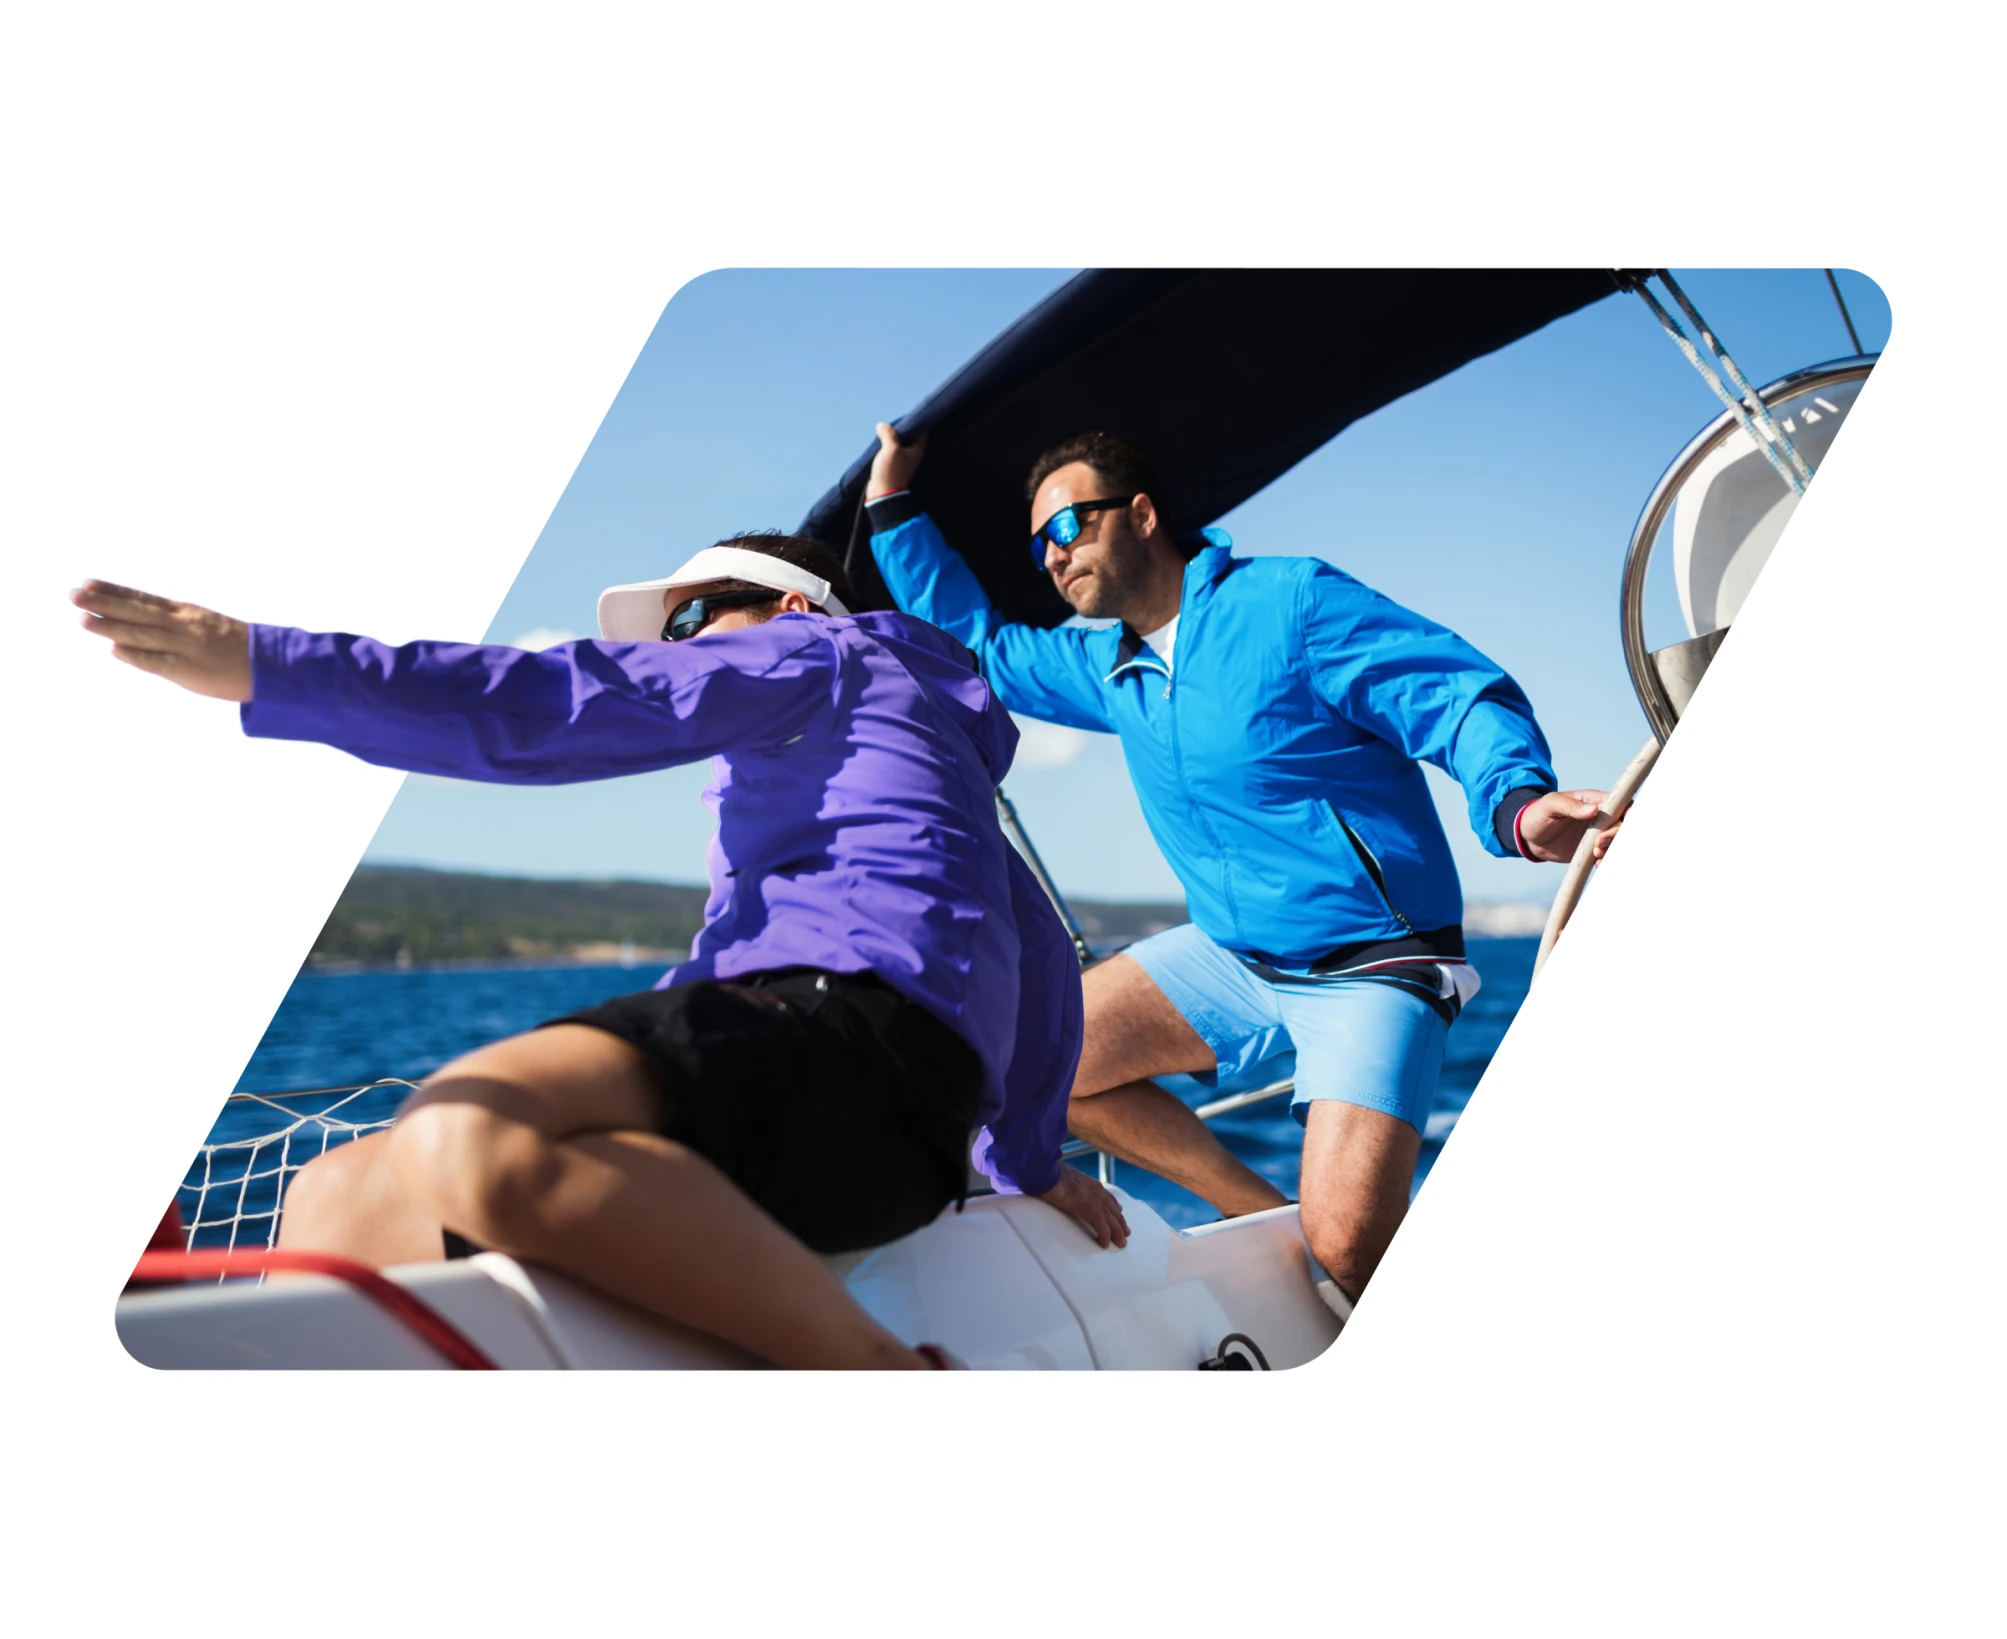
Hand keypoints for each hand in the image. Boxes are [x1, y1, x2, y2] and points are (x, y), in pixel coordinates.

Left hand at [71, 580, 253, 701]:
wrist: (272, 665)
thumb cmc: (239, 649)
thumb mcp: (207, 626)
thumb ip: (175, 625)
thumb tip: (142, 629)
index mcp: (187, 613)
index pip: (143, 598)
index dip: (114, 590)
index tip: (87, 582)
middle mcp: (184, 626)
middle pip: (136, 612)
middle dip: (103, 603)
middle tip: (73, 594)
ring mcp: (187, 647)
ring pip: (142, 634)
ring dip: (111, 626)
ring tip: (82, 619)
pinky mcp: (192, 671)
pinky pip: (160, 662)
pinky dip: (138, 656)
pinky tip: (114, 649)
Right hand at [867, 421, 926, 499]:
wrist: (883, 494)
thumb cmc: (891, 472)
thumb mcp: (891, 449)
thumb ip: (888, 434)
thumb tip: (882, 425)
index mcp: (917, 450)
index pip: (922, 431)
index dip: (916, 422)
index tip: (907, 415)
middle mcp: (913, 454)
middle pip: (910, 436)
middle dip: (903, 428)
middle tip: (893, 421)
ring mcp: (903, 460)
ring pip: (900, 443)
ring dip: (893, 437)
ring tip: (885, 429)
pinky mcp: (893, 465)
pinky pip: (892, 450)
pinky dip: (888, 445)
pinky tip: (880, 441)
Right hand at [1036, 1163, 1129, 1249]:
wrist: (1041, 1169)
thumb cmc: (1041, 1171)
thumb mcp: (1055, 1174)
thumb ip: (1060, 1180)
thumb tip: (1052, 1183)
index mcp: (1084, 1180)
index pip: (1104, 1194)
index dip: (1112, 1204)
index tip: (1119, 1211)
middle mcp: (1092, 1188)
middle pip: (1111, 1207)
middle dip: (1119, 1220)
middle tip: (1125, 1232)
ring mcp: (1091, 1196)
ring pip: (1110, 1217)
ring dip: (1117, 1231)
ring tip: (1121, 1242)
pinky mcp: (1087, 1206)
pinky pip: (1100, 1224)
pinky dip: (1104, 1234)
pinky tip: (1104, 1243)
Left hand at [1517, 789, 1621, 864]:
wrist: (1527, 835)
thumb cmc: (1538, 813)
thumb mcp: (1551, 805)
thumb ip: (1571, 806)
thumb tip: (1594, 809)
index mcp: (1595, 801)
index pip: (1622, 804)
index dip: (1629, 815)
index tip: (1620, 827)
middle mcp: (1601, 817)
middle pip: (1623, 826)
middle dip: (1616, 836)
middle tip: (1597, 845)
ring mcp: (1598, 834)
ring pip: (1618, 842)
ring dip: (1613, 850)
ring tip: (1595, 855)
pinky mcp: (1592, 850)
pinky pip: (1607, 855)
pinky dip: (1607, 860)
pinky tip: (1597, 864)